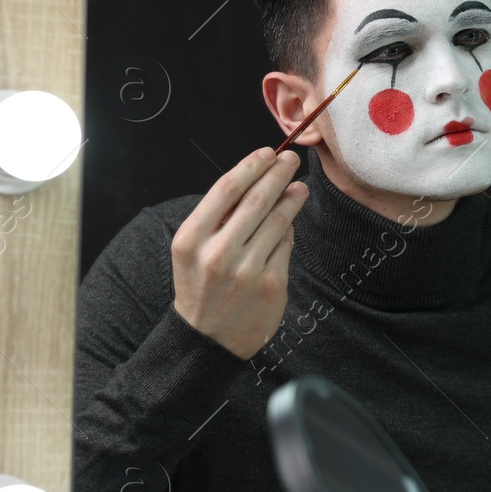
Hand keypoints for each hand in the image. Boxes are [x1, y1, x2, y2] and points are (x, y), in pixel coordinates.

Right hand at [171, 147, 307, 359]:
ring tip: (299, 187)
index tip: (267, 153)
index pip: (226, 190)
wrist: (208, 338)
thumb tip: (256, 182)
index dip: (250, 166)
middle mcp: (217, 253)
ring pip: (277, 222)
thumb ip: (217, 219)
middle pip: (256, 201)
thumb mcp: (193, 251)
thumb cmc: (200, 285)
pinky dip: (288, 231)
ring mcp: (246, 270)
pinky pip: (285, 246)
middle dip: (277, 175)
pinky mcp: (271, 284)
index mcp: (191, 239)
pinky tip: (290, 221)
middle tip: (291, 159)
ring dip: (291, 199)